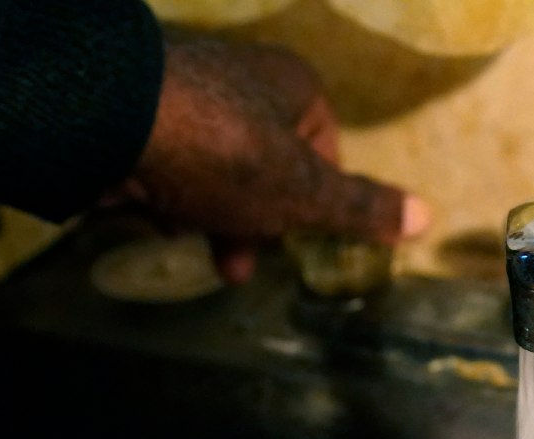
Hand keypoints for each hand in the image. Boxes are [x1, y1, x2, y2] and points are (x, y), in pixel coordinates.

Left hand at [113, 34, 428, 282]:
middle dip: (255, 223)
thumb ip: (361, 208)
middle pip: (268, 166)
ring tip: (191, 241)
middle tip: (237, 266)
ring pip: (216, 171)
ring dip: (210, 216)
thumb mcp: (304, 192)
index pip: (324, 149)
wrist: (107, 121)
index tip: (295, 239)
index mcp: (292, 84)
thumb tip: (427, 217)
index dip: (314, 202)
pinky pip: (170, 165)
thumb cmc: (225, 154)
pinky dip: (168, 195)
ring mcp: (186, 93)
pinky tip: (153, 215)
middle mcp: (242, 77)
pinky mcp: (138, 114)